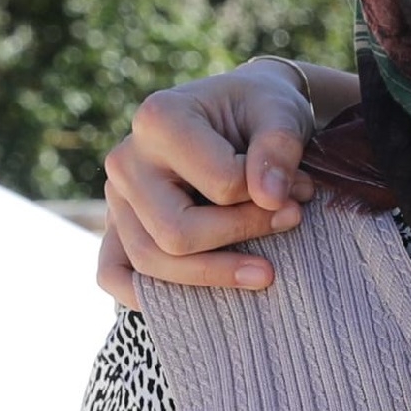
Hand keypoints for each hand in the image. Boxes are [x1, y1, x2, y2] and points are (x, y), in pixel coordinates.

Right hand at [96, 58, 348, 306]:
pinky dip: (147, 296)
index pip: (219, 184)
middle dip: (242, 236)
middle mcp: (125, 159)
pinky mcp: (117, 226)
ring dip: (216, 273)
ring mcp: (116, 197)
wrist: (241, 111)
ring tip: (268, 270)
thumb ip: (279, 147)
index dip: (264, 196)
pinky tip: (197, 301)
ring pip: (151, 262)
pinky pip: (113, 275)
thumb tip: (270, 197)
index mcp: (158, 119)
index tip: (297, 188)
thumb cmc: (260, 109)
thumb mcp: (280, 111)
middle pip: (176, 233)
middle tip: (292, 221)